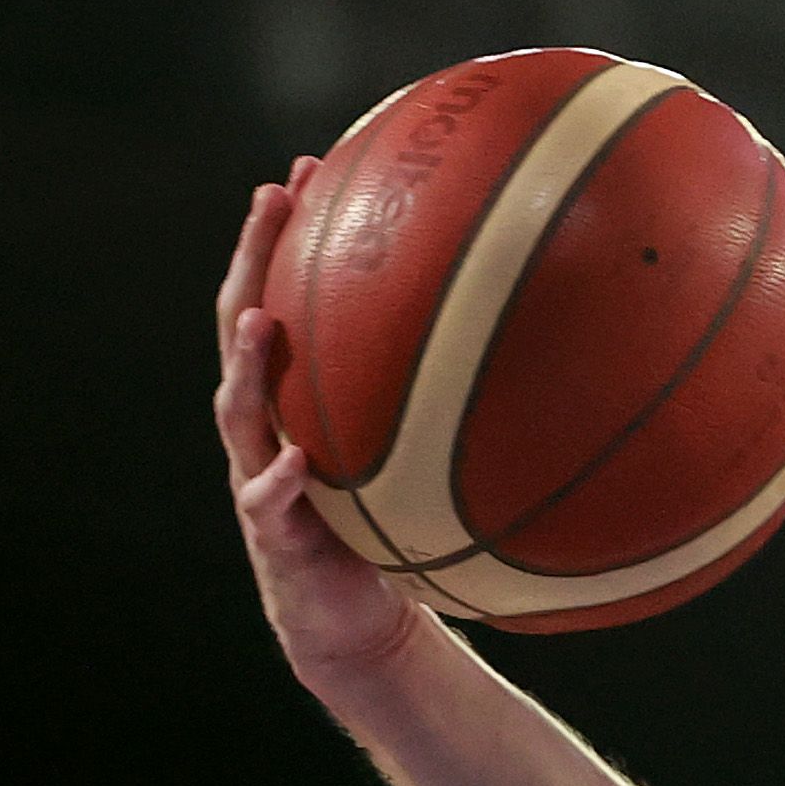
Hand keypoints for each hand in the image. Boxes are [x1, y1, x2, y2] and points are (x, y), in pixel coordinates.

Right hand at [214, 158, 430, 687]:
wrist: (355, 620)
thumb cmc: (394, 526)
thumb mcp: (423, 452)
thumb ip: (454, 400)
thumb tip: (546, 334)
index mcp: (297, 394)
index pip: (284, 294)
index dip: (287, 235)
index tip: (308, 165)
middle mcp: (267, 425)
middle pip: (242, 326)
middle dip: (252, 260)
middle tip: (270, 200)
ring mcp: (258, 477)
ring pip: (238, 410)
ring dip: (248, 363)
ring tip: (262, 319)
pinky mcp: (274, 536)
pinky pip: (268, 503)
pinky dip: (277, 479)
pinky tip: (293, 460)